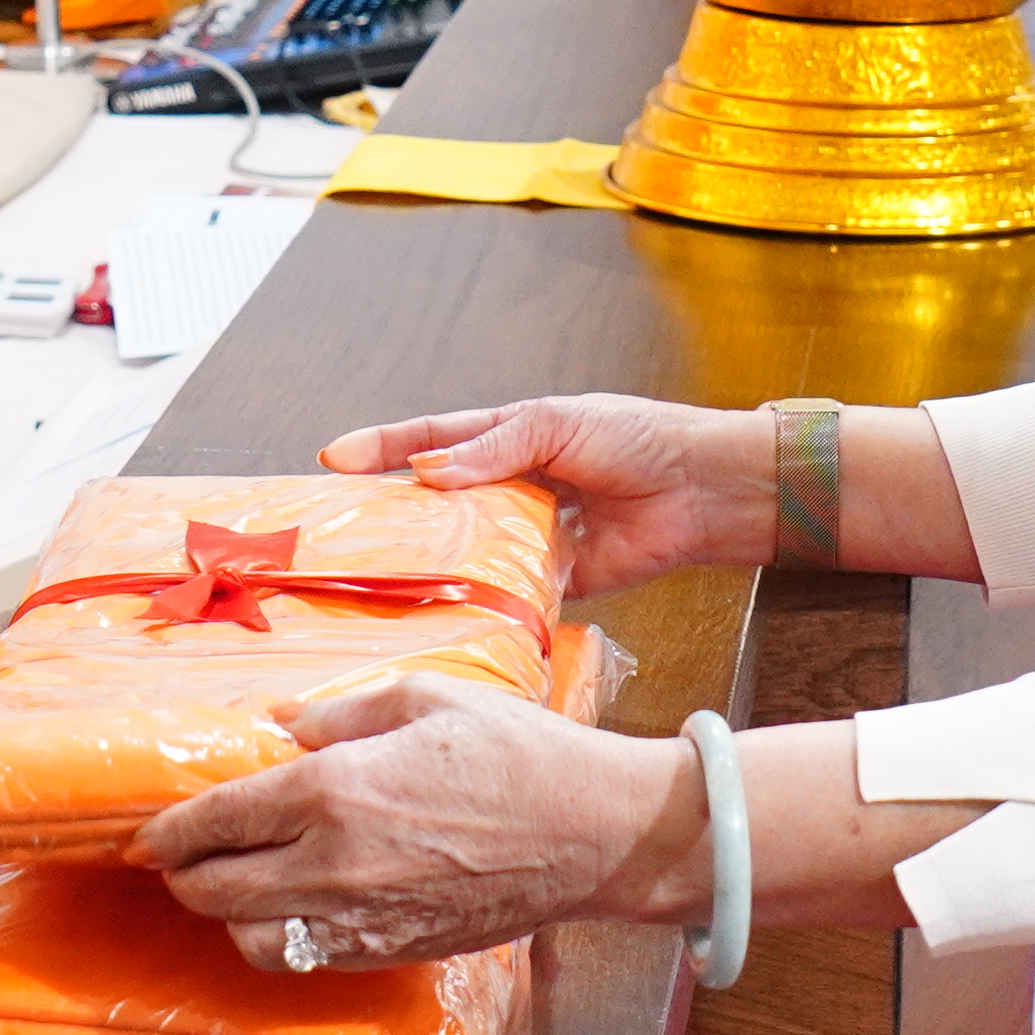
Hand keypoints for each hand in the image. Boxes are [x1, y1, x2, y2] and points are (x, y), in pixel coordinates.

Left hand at [133, 670, 696, 973]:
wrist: (594, 832)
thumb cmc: (517, 751)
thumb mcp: (423, 697)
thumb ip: (338, 714)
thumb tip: (279, 728)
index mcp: (334, 790)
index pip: (215, 822)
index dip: (168, 831)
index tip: (151, 829)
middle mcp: (334, 864)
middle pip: (214, 892)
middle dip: (182, 875)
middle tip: (178, 856)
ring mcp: (362, 918)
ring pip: (250, 939)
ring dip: (227, 915)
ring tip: (234, 883)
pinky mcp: (391, 952)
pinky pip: (305, 960)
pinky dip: (278, 940)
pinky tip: (289, 908)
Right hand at [321, 392, 767, 597]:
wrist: (702, 490)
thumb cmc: (635, 438)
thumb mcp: (556, 425)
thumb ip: (494, 450)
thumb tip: (428, 472)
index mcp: (507, 438)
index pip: (431, 440)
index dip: (382, 448)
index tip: (332, 459)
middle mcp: (510, 487)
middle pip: (437, 501)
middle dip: (392, 512)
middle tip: (342, 530)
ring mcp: (528, 534)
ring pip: (466, 549)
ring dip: (430, 560)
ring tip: (380, 575)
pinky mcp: (554, 578)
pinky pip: (506, 590)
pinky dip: (481, 598)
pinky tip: (448, 609)